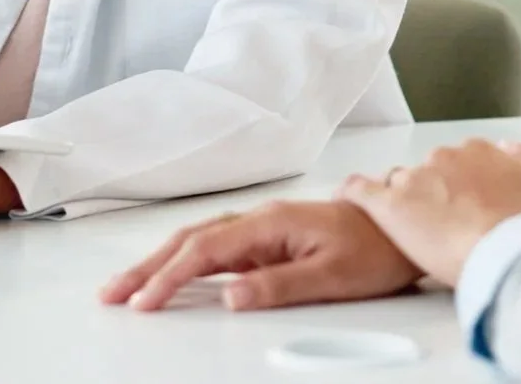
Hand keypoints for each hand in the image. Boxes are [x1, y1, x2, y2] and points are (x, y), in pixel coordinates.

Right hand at [102, 200, 422, 312]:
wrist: (408, 227)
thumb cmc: (378, 247)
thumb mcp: (332, 275)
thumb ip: (279, 285)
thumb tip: (230, 295)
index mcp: (272, 222)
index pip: (205, 250)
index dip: (168, 276)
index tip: (143, 301)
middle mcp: (263, 219)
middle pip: (191, 241)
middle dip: (147, 267)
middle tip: (112, 293)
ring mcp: (265, 228)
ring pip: (200, 241)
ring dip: (161, 262)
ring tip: (129, 285)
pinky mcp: (270, 240)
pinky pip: (216, 248)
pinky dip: (185, 261)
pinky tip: (172, 275)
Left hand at [338, 140, 520, 285]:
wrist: (509, 247)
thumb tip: (515, 151)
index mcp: (480, 152)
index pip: (462, 162)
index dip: (463, 186)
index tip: (466, 203)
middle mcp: (445, 158)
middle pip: (429, 173)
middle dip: (433, 195)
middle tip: (445, 224)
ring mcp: (415, 179)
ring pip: (398, 184)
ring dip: (402, 201)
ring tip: (408, 228)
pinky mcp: (390, 205)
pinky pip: (359, 190)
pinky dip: (353, 194)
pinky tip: (348, 201)